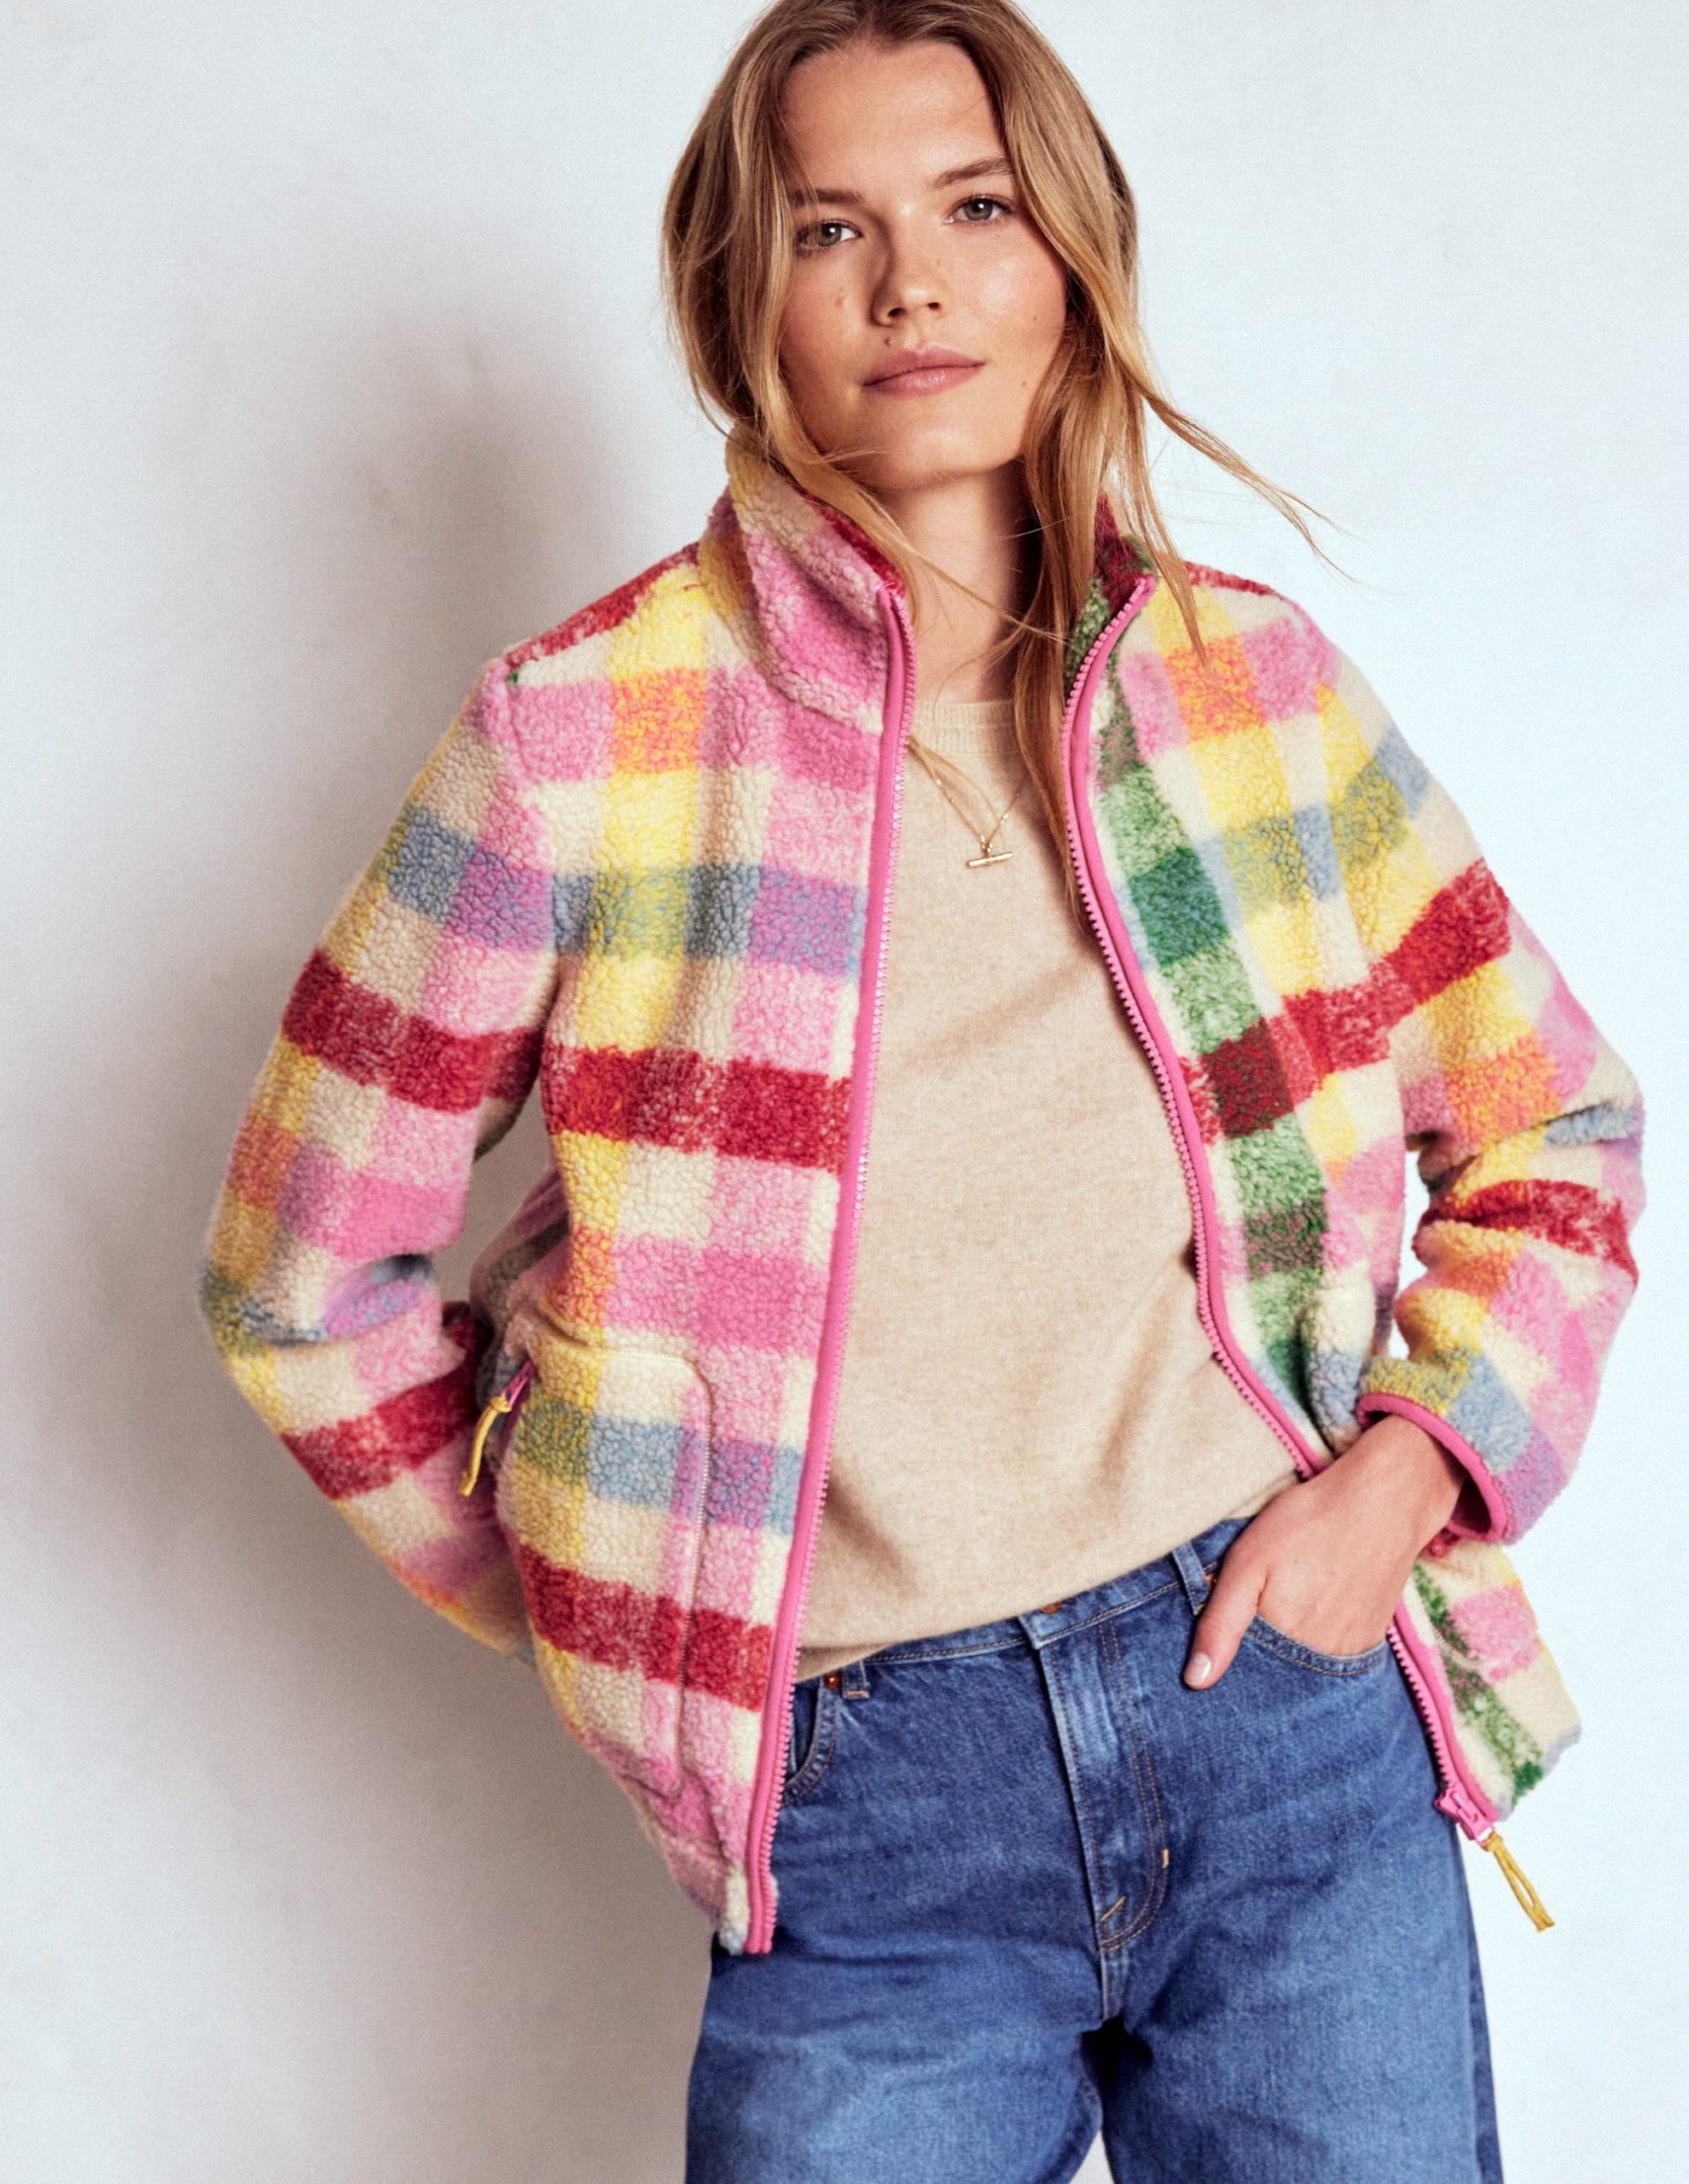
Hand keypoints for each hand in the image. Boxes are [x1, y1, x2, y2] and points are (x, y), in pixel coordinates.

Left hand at [1184, 1416, 1465, 1688]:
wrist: (1383, 1501)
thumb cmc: (1307, 1524)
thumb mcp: (1248, 1563)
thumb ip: (1220, 1625)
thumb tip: (1196, 1682)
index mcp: (1286, 1647)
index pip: (1248, 1682)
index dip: (1231, 1662)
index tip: (1220, 1640)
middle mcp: (1324, 1663)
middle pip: (1279, 1677)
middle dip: (1260, 1657)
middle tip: (1264, 1601)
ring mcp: (1353, 1654)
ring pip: (1306, 1669)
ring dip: (1290, 1650)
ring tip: (1290, 1599)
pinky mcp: (1372, 1640)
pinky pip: (1334, 1656)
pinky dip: (1317, 1641)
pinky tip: (1313, 1605)